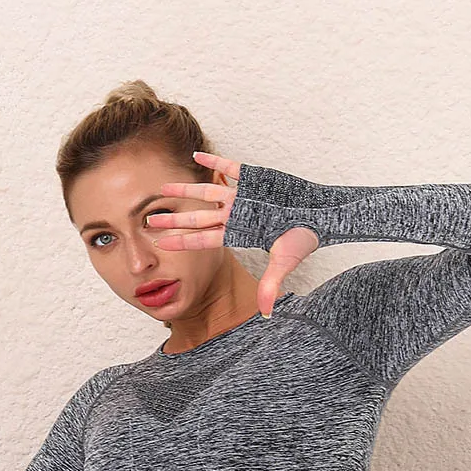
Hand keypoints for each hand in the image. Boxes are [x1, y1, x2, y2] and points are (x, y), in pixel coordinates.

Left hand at [147, 150, 319, 317]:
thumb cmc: (303, 238)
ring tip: (163, 188)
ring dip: (185, 191)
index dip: (182, 241)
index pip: (203, 240)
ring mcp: (242, 196)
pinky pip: (230, 168)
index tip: (160, 243)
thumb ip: (270, 285)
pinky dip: (214, 163)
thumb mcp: (284, 261)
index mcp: (238, 234)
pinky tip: (195, 156)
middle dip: (174, 220)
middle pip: (197, 218)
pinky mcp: (254, 177)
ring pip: (207, 193)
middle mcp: (235, 215)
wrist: (320, 213)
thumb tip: (266, 314)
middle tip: (150, 221)